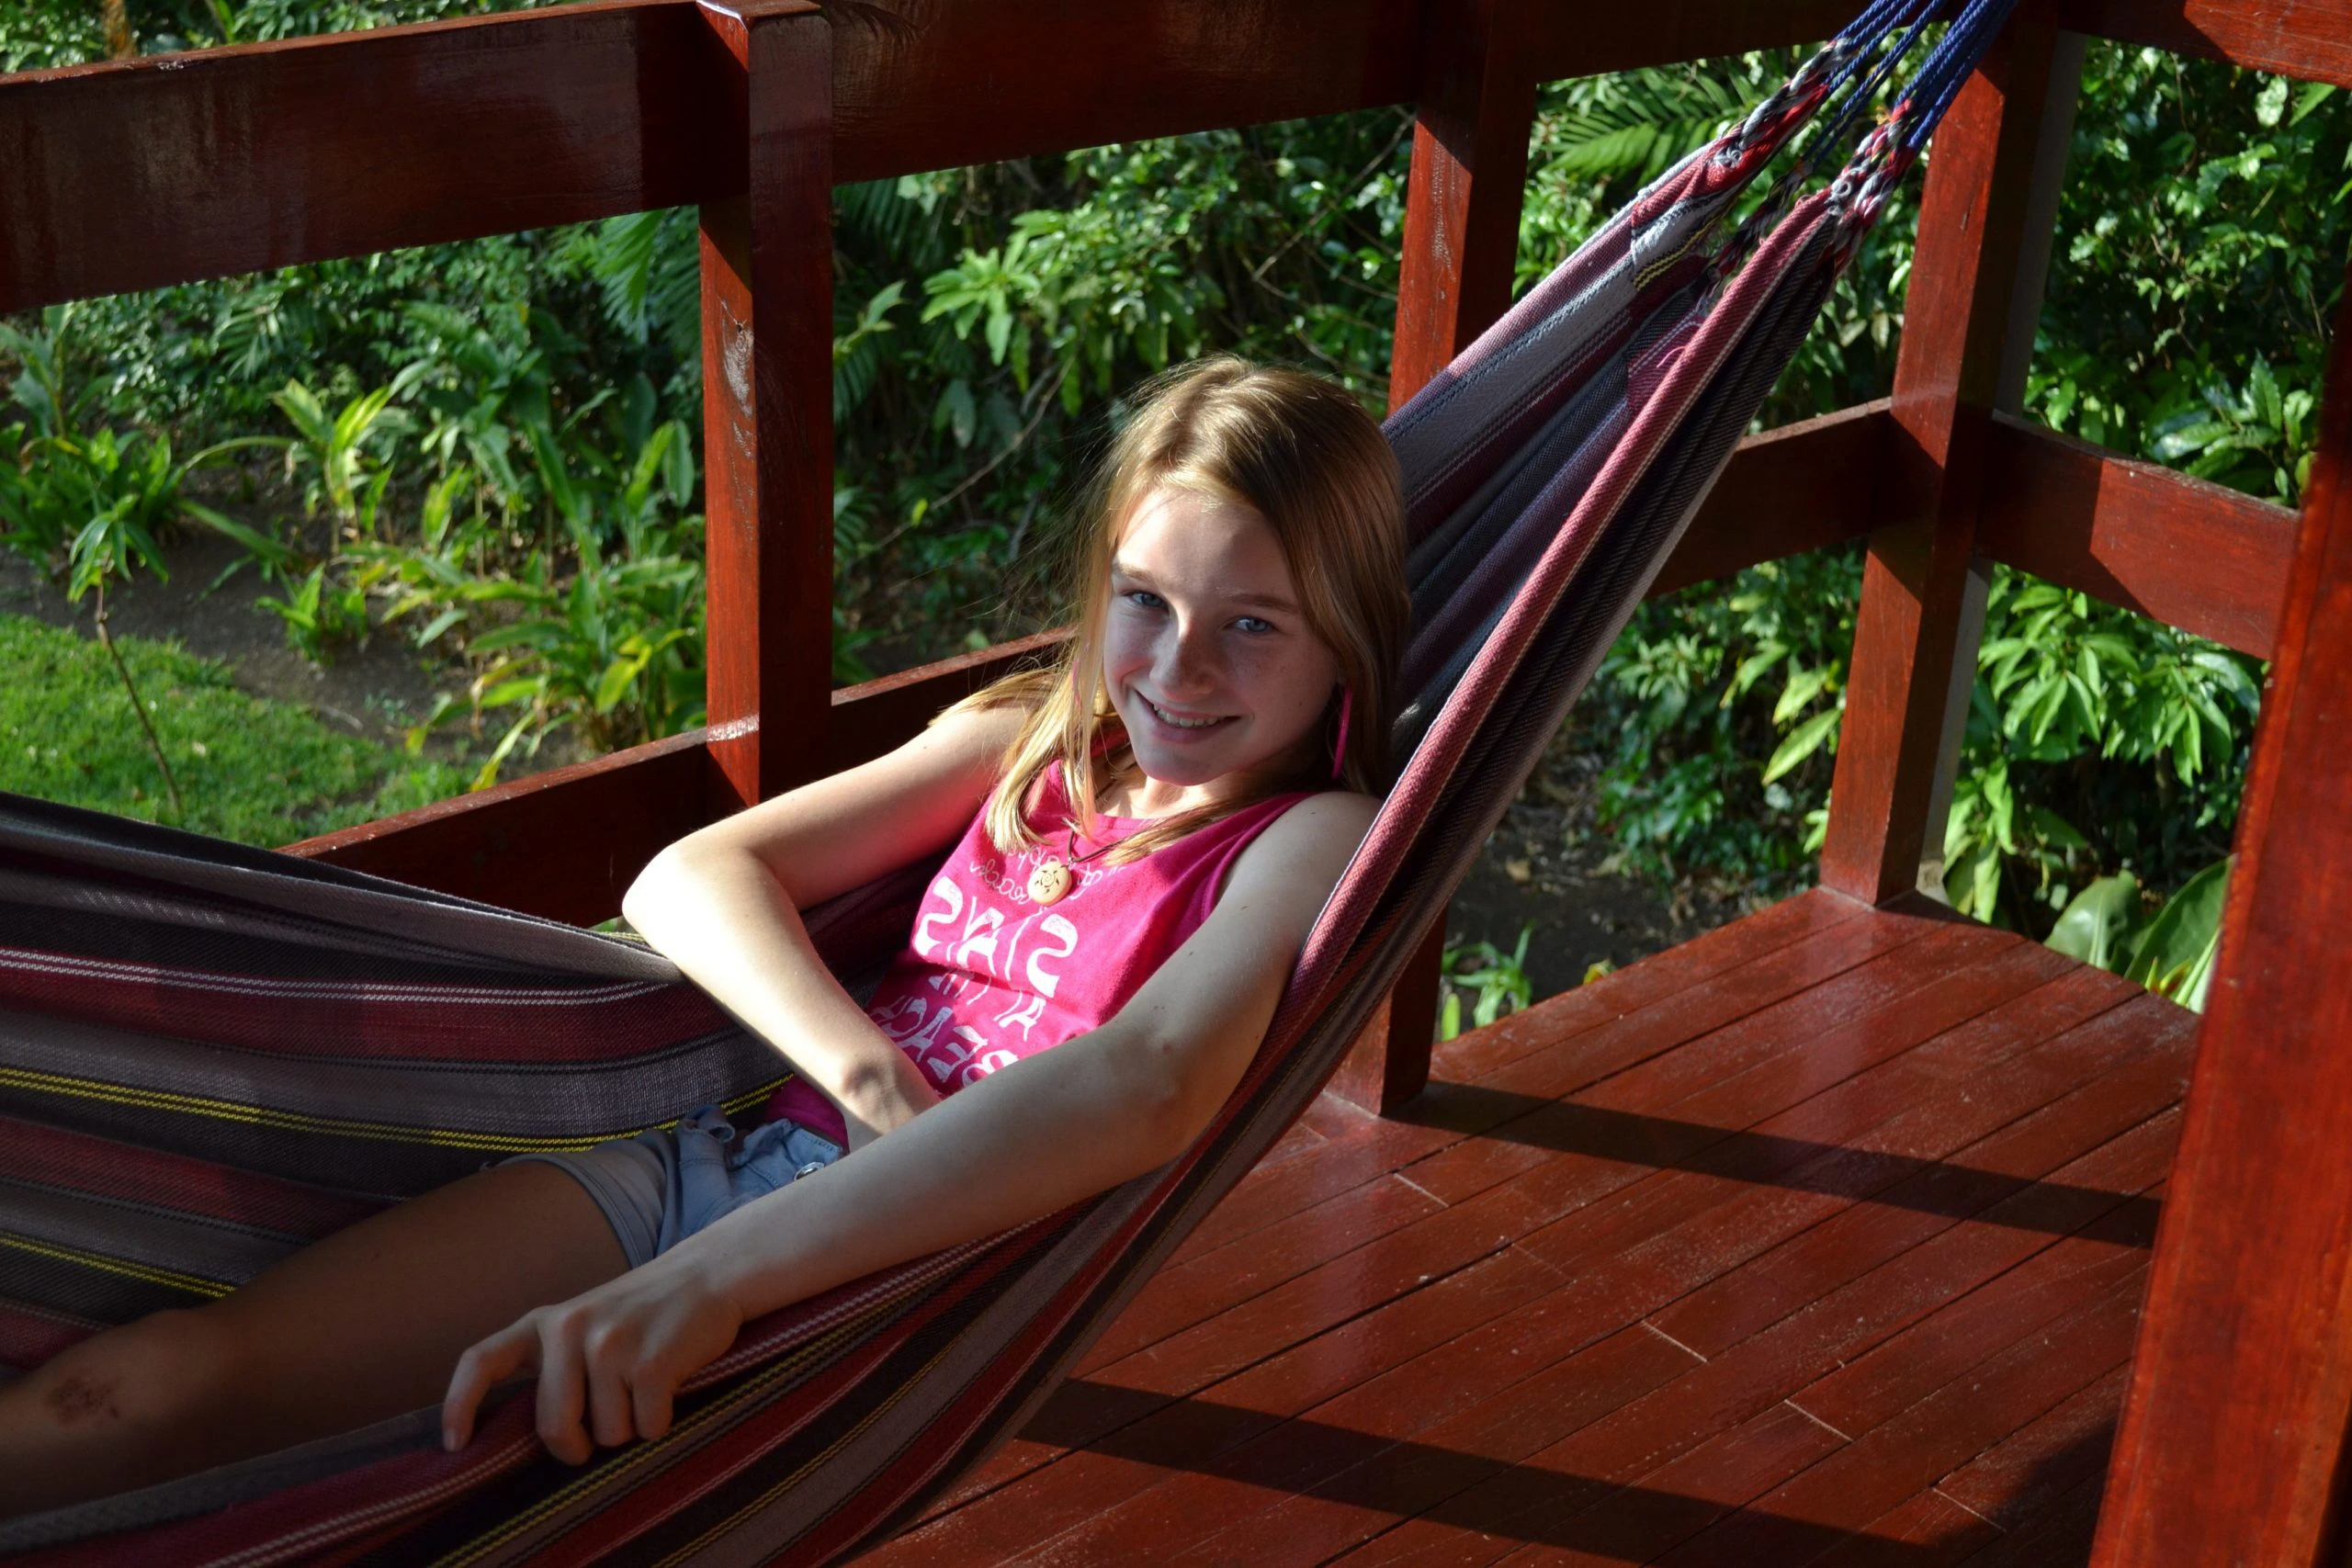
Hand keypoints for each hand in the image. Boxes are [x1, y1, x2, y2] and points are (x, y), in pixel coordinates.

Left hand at [440, 1256, 742, 1463]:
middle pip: (553, 1428)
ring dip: (630, 1427)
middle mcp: (569, 1330)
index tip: (455, 1445)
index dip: (459, 1405)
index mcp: (546, 1322)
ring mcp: (610, 1345)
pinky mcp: (650, 1363)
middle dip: (577, 1447)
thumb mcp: (588, 1322)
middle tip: (599, 1434)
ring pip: (607, 1434)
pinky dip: (661, 1422)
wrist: (710, 1274)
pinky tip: (671, 1386)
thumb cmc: (645, 1312)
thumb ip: (555, 1364)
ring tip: (646, 1386)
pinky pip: (647, 1428)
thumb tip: (525, 1437)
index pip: (481, 1360)